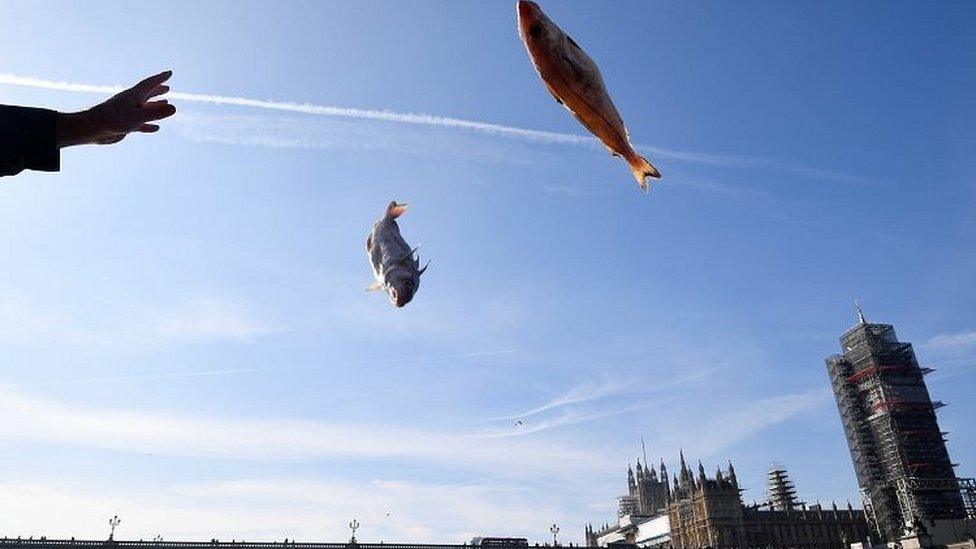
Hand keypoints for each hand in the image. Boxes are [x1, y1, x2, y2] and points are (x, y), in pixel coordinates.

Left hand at [58, 71, 176, 146]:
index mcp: (133, 95)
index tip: (169, 73)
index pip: (150, 84)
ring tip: (166, 103)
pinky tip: (156, 128)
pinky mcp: (125, 124)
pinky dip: (150, 125)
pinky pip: (141, 123)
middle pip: (147, 94)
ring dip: (155, 106)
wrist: (93, 128)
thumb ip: (156, 112)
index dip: (160, 78)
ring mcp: (128, 113)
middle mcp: (131, 102)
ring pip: (145, 108)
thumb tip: (173, 108)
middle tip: (167, 87)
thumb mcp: (138, 116)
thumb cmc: (114, 119)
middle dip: (157, 90)